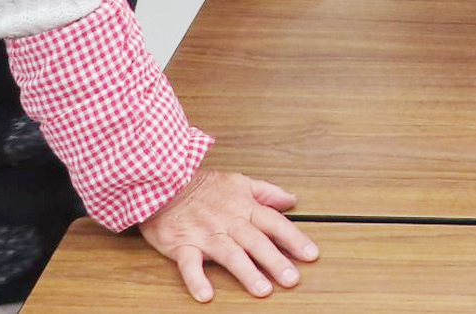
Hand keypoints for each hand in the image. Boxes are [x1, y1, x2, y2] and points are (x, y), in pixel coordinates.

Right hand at [139, 168, 316, 301]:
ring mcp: (206, 234)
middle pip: (257, 242)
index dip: (294, 239)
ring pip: (230, 254)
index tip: (311, 255)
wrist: (165, 181)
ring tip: (262, 290)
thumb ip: (266, 192)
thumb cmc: (202, 185)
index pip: (275, 223)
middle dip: (275, 261)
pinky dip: (196, 279)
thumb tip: (291, 200)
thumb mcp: (239, 181)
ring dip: (247, 272)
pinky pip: (189, 264)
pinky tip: (206, 295)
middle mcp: (228, 222)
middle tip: (292, 279)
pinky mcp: (183, 245)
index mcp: (244, 207)